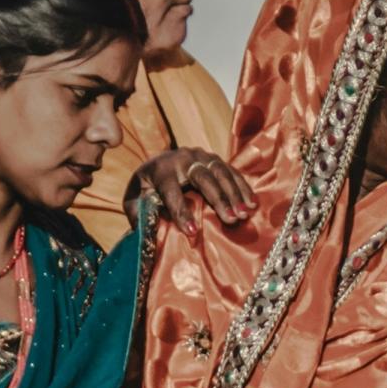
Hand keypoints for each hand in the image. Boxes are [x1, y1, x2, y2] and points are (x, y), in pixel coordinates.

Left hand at [133, 148, 254, 225]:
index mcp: (160, 169)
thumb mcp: (134, 201)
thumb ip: (137, 213)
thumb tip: (147, 228)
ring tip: (244, 214)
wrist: (157, 165)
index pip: (171, 190)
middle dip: (218, 199)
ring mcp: (200, 156)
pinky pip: (231, 171)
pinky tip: (252, 203)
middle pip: (202, 177)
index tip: (192, 231)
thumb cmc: (146, 190)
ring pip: (220, 171)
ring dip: (234, 193)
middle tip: (231, 219)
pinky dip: (242, 187)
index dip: (181, 211)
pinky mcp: (214, 159)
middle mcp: (181, 157)